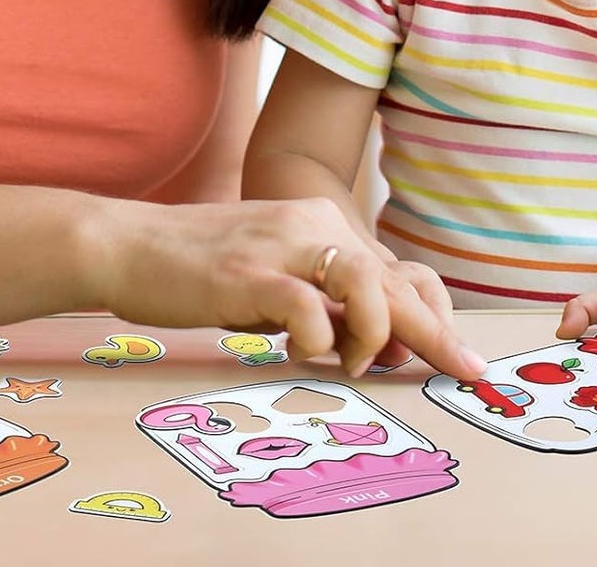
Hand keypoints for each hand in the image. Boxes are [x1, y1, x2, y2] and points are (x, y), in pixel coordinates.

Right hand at [88, 197, 486, 379]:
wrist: (129, 245)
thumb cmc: (200, 269)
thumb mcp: (275, 278)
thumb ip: (324, 300)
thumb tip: (380, 343)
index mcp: (320, 224)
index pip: (398, 269)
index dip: (436, 315)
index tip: (459, 357)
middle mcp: (311, 226)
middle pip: (395, 282)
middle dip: (438, 335)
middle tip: (468, 373)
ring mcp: (281, 247)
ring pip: (366, 286)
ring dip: (376, 334)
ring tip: (355, 362)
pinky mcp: (250, 274)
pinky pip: (310, 310)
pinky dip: (319, 340)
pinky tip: (299, 351)